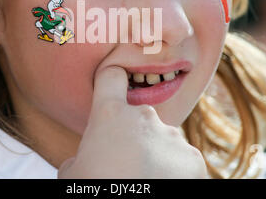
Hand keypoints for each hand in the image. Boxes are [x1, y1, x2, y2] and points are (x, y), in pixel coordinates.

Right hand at [58, 66, 207, 177]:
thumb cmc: (94, 190)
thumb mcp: (72, 172)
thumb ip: (83, 153)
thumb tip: (90, 157)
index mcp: (110, 116)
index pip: (111, 78)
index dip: (111, 81)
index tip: (113, 86)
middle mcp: (143, 118)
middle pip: (138, 117)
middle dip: (133, 136)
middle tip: (124, 165)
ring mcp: (172, 136)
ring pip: (160, 140)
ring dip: (154, 155)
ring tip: (144, 180)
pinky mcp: (193, 158)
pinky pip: (180, 158)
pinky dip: (174, 171)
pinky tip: (162, 185)